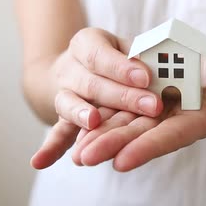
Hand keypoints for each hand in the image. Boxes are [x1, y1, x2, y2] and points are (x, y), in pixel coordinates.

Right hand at [30, 28, 163, 168]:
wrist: (80, 69)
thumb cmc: (118, 57)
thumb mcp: (128, 46)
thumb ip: (142, 54)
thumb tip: (166, 61)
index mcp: (87, 43)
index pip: (102, 54)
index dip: (122, 66)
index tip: (146, 77)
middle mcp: (69, 67)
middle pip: (92, 82)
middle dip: (122, 96)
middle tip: (152, 105)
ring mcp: (63, 93)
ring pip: (70, 104)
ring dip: (82, 114)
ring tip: (94, 122)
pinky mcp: (63, 119)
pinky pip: (57, 133)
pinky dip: (50, 148)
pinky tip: (39, 162)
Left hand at [42, 51, 205, 171]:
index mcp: (198, 119)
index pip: (171, 136)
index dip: (148, 147)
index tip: (122, 161)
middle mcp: (174, 119)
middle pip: (140, 133)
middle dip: (112, 145)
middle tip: (84, 158)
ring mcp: (159, 109)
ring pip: (126, 122)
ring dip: (100, 136)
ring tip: (74, 152)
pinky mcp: (147, 95)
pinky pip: (121, 105)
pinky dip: (101, 115)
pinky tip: (77, 126)